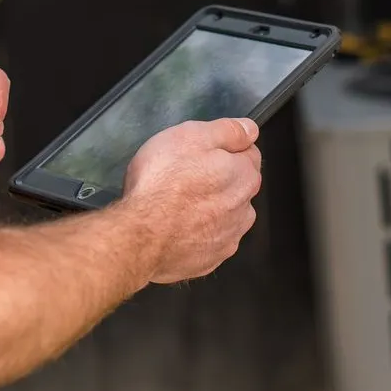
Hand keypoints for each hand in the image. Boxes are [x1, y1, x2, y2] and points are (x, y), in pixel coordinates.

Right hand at [120, 117, 262, 283]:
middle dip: (217, 180)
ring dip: (209, 209)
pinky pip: (207, 241)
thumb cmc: (163, 182)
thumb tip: (250, 130)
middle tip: (183, 176)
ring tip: (176, 204)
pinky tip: (175, 227)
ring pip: (224, 216)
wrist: (140, 235)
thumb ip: (228, 131)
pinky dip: (196, 234)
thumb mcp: (192, 136)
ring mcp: (227, 239)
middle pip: (236, 187)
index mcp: (244, 177)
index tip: (200, 152)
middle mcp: (244, 210)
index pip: (248, 154)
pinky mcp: (209, 261)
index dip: (223, 149)